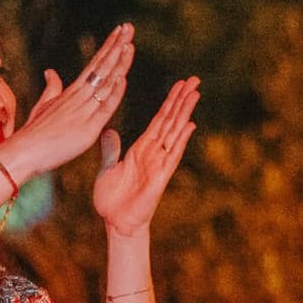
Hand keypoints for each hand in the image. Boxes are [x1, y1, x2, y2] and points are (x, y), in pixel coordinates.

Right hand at [0, 27, 136, 181]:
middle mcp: (79, 96)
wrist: (24, 151)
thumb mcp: (43, 105)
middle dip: (116, 45)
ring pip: (105, 82)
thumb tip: (50, 71)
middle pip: (102, 66)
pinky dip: (114, 92)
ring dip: (118, 62)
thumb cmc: (34, 132)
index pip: (95, 64)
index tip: (120, 32)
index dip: (108, 47)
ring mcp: (84, 110)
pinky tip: (122, 78)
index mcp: (72, 91)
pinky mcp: (88, 127)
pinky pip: (104, 107)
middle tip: (128, 26)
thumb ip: (51, 88)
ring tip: (129, 43)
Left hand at [91, 77, 200, 237]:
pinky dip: (181, 139)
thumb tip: (110, 131)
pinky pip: (172, 155)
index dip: (169, 102)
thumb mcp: (107, 168)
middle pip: (171, 121)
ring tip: (195, 93)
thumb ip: (111, 150)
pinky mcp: (160, 176)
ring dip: (184, 113)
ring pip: (174, 132)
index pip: (159, 120)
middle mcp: (154, 153)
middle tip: (195, 79)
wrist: (115, 222)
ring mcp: (159, 163)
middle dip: (182, 100)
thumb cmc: (112, 200)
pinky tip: (190, 125)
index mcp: (142, 149)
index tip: (179, 85)